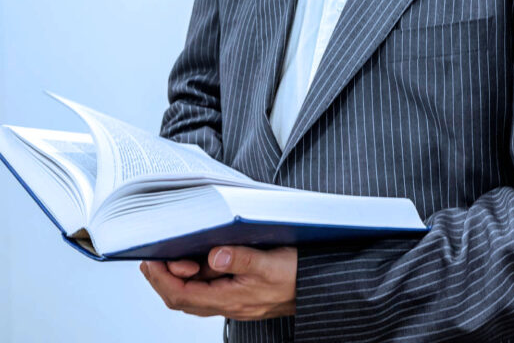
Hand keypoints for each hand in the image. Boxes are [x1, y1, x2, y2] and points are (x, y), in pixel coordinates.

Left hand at [140, 245, 296, 319]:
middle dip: (161, 281)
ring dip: (175, 279)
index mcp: (230, 298)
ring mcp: (232, 301)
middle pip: (182, 300)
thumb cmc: (297, 276)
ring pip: (193, 296)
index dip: (162, 280)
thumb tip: (213, 256)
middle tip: (149, 259)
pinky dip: (193, 279)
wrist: (316, 289)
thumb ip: (241, 259)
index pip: (183, 296)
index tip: (150, 261)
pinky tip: (193, 263)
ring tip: (166, 257)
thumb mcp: (270, 263)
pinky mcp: (239, 293)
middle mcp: (227, 304)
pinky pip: (207, 291)